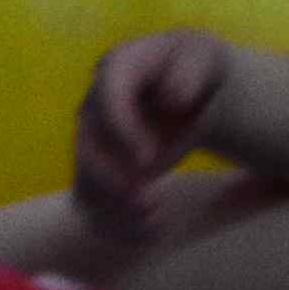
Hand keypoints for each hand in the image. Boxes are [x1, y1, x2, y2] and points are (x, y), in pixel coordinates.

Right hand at [73, 27, 230, 233]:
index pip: (106, 99)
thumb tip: (173, 98)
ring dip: (115, 211)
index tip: (150, 160)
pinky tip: (151, 231)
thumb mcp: (202, 58)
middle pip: (86, 151)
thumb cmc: (194, 70)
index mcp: (116, 69)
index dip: (121, 132)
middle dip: (114, 182)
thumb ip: (190, 71)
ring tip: (153, 220)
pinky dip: (119, 227)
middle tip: (148, 201)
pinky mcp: (94, 177)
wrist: (189, 92)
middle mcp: (93, 108)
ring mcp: (89, 145)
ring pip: (85, 187)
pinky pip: (94, 209)